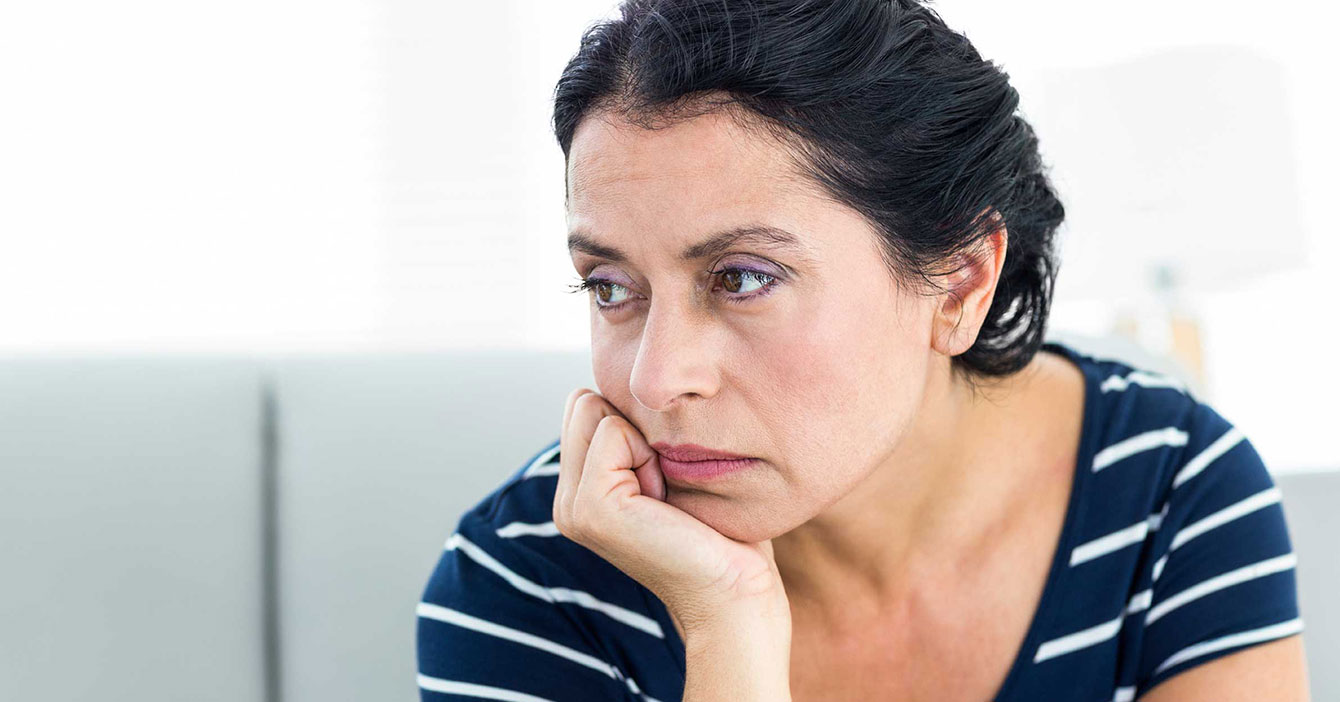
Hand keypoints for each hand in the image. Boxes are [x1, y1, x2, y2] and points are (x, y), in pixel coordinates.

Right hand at [553, 388, 789, 637]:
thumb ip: (638, 435)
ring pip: (596, 410)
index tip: (665, 475)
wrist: (736, 594)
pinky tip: (665, 501)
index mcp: (581, 490)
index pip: (587, 404)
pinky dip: (649, 454)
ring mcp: (572, 507)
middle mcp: (566, 500)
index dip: (637, 424)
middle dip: (635, 427)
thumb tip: (634, 385)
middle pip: (585, 402)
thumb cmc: (721, 532)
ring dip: (645, 441)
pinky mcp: (591, 508)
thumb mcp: (669, 468)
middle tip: (666, 485)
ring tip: (666, 495)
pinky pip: (613, 431)